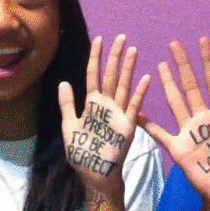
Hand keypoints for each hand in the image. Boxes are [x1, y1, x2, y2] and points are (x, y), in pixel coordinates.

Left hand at [59, 35, 150, 197]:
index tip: (100, 39)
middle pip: (111, 75)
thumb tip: (64, 81)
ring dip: (128, 68)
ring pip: (123, 85)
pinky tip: (145, 78)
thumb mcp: (69, 126)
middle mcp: (106, 104)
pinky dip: (139, 92)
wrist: (95, 173)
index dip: (96, 57)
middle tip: (121, 37)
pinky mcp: (128, 124)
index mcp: (91, 103)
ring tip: (133, 50)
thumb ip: (67, 104)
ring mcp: (119, 113)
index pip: (93, 74)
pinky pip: (134, 105)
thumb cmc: (81, 152)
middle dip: (115, 56)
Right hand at [140, 38, 209, 210]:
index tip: (203, 40)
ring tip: (160, 64)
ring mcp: (190, 132)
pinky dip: (149, 124)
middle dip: (183, 64)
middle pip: (191, 85)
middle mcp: (204, 118)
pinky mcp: (179, 148)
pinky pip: (160, 133)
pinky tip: (138, 111)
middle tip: (174, 44)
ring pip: (176, 101)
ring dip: (168, 83)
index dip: (209, 61)